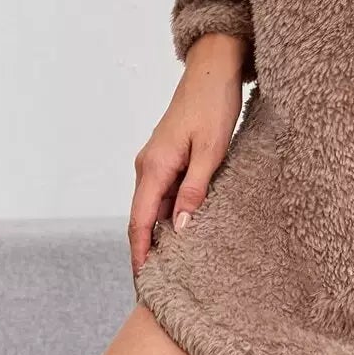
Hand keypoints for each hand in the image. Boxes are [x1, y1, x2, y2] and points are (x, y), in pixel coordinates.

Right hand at [128, 36, 245, 276]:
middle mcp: (148, 166)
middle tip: (158, 284)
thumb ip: (195, 189)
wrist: (213, 70)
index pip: (140, 221)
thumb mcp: (211, 150)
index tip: (142, 282)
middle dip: (147, 250)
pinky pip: (164, 193)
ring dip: (160, 233)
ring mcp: (156, 161)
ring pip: (154, 206)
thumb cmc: (213, 105)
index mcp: (154, 166)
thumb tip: (181, 228)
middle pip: (143, 217)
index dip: (140, 253)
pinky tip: (183, 229)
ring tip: (172, 265)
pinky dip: (169, 214)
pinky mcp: (168, 157)